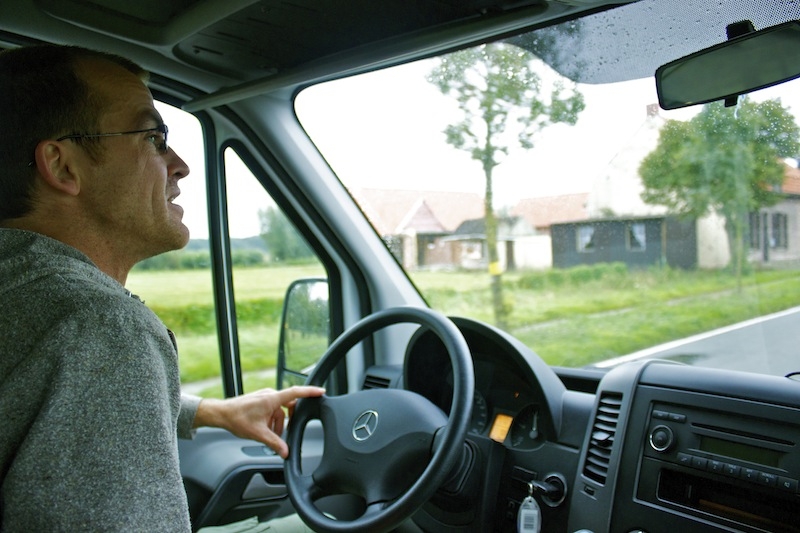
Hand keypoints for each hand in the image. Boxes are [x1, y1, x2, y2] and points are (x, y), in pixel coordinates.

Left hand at [194, 386, 324, 457]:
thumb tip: (285, 452)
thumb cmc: (236, 418)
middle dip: (289, 420)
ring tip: (270, 434)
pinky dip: (273, 420)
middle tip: (285, 432)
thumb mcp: (258, 434)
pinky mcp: (261, 400)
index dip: (310, 392)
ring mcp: (265, 397)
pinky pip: (273, 410)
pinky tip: (265, 430)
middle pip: (289, 406)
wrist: (221, 414)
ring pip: (280, 410)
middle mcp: (270, 395)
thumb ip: (275, 443)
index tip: (321, 392)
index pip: (296, 393)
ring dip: (278, 423)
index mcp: (272, 399)